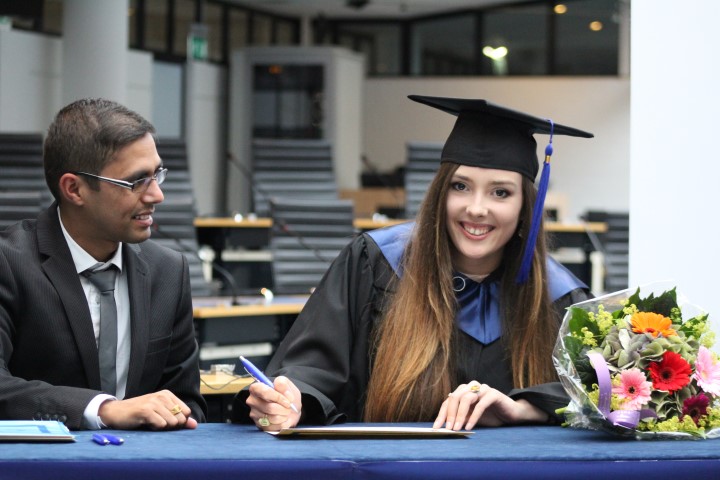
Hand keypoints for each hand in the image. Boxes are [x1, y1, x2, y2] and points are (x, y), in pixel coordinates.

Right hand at [98, 390, 196, 429]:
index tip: (165, 420)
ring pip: (172, 422)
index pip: (186, 412)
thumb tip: (195, 425)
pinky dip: (154, 428)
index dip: (178, 421)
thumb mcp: (161, 414)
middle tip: (156, 422)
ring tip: (150, 422)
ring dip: (162, 427)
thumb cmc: (139, 414)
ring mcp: (154, 402)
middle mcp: (162, 396)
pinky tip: (145, 423)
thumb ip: (179, 419)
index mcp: (167, 394)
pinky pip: (161, 425)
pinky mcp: (146, 410)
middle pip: (180, 419)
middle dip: (171, 425)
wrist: (115, 412)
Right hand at [246, 376, 300, 430]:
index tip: (288, 401)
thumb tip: (279, 386)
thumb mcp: (288, 386)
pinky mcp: (259, 425)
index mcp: (257, 388)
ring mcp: (254, 414)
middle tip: (289, 407)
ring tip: (286, 412)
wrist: (290, 410)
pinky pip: (273, 427)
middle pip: (270, 407)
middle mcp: (252, 401)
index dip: (277, 397)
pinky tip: (283, 419)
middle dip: (283, 408)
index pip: (264, 392)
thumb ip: (283, 384)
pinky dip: (282, 423)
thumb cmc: (286, 396)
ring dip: (283, 416)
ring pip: (272, 418)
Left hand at [432, 381, 547, 430]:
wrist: (512, 414)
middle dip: (449, 414)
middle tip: (448, 429)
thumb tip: (445, 427)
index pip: (448, 401)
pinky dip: (473, 416)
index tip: (436, 428)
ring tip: (457, 428)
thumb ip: (460, 419)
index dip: (442, 414)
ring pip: (466, 398)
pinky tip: (470, 426)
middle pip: (455, 397)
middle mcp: (472, 387)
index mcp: (464, 391)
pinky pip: (480, 404)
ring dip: (460, 415)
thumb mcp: (471, 419)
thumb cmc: (490, 416)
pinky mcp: (493, 394)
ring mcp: (483, 389)